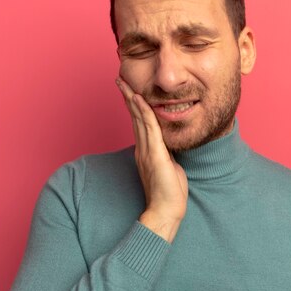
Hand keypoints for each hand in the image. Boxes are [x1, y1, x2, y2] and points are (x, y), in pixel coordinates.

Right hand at [116, 77, 187, 242]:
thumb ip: (166, 154)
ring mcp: (147, 150)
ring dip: (132, 99)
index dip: (134, 105)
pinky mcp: (154, 154)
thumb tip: (170, 146)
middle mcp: (143, 148)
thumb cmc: (170, 193)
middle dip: (127, 97)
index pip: (139, 122)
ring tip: (125, 84)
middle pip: (134, 117)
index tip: (129, 90)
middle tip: (120, 80)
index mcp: (146, 150)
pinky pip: (149, 128)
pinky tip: (140, 99)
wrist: (166, 211)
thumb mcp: (169, 167)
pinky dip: (144, 112)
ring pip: (139, 119)